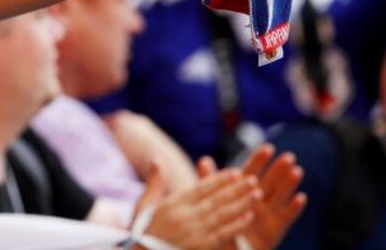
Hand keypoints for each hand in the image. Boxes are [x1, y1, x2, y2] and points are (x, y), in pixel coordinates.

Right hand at [140, 162, 259, 248]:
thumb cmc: (142, 231)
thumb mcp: (144, 204)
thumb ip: (155, 182)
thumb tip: (158, 158)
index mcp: (174, 204)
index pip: (201, 188)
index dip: (220, 180)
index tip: (236, 172)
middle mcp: (186, 216)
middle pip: (216, 200)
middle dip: (237, 189)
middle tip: (254, 179)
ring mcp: (194, 233)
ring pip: (223, 215)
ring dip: (242, 204)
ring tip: (257, 194)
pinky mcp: (200, 247)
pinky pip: (222, 235)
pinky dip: (236, 225)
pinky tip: (249, 217)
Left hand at [197, 145, 306, 249]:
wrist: (227, 249)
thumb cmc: (221, 224)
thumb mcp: (214, 202)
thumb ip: (211, 181)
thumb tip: (204, 159)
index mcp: (242, 191)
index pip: (251, 172)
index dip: (259, 160)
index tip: (268, 147)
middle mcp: (258, 200)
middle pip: (270, 181)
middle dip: (279, 169)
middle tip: (289, 156)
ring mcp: (268, 214)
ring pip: (281, 196)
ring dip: (289, 184)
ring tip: (297, 170)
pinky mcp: (276, 230)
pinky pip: (287, 217)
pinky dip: (294, 208)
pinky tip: (301, 197)